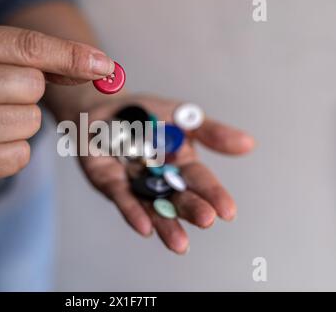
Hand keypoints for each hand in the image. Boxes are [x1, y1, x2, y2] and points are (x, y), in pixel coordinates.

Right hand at [0, 24, 113, 192]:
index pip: (28, 47)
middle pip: (34, 87)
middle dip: (26, 96)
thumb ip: (38, 61)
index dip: (71, 55)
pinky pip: (21, 155)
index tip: (105, 65)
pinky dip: (11, 152)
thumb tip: (100, 67)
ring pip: (31, 122)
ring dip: (19, 126)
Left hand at [79, 94, 254, 253]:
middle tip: (207, 221)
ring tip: (179, 244)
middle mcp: (160, 180)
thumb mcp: (182, 116)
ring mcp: (135, 185)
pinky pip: (122, 198)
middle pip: (178, 198)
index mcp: (180, 164)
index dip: (213, 194)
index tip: (228, 211)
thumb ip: (211, 132)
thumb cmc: (146, 115)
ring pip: (152, 207)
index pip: (200, 181)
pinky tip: (144, 227)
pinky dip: (133, 212)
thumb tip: (250, 144)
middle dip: (192, 209)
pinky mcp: (110, 183)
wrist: (104, 110)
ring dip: (166, 224)